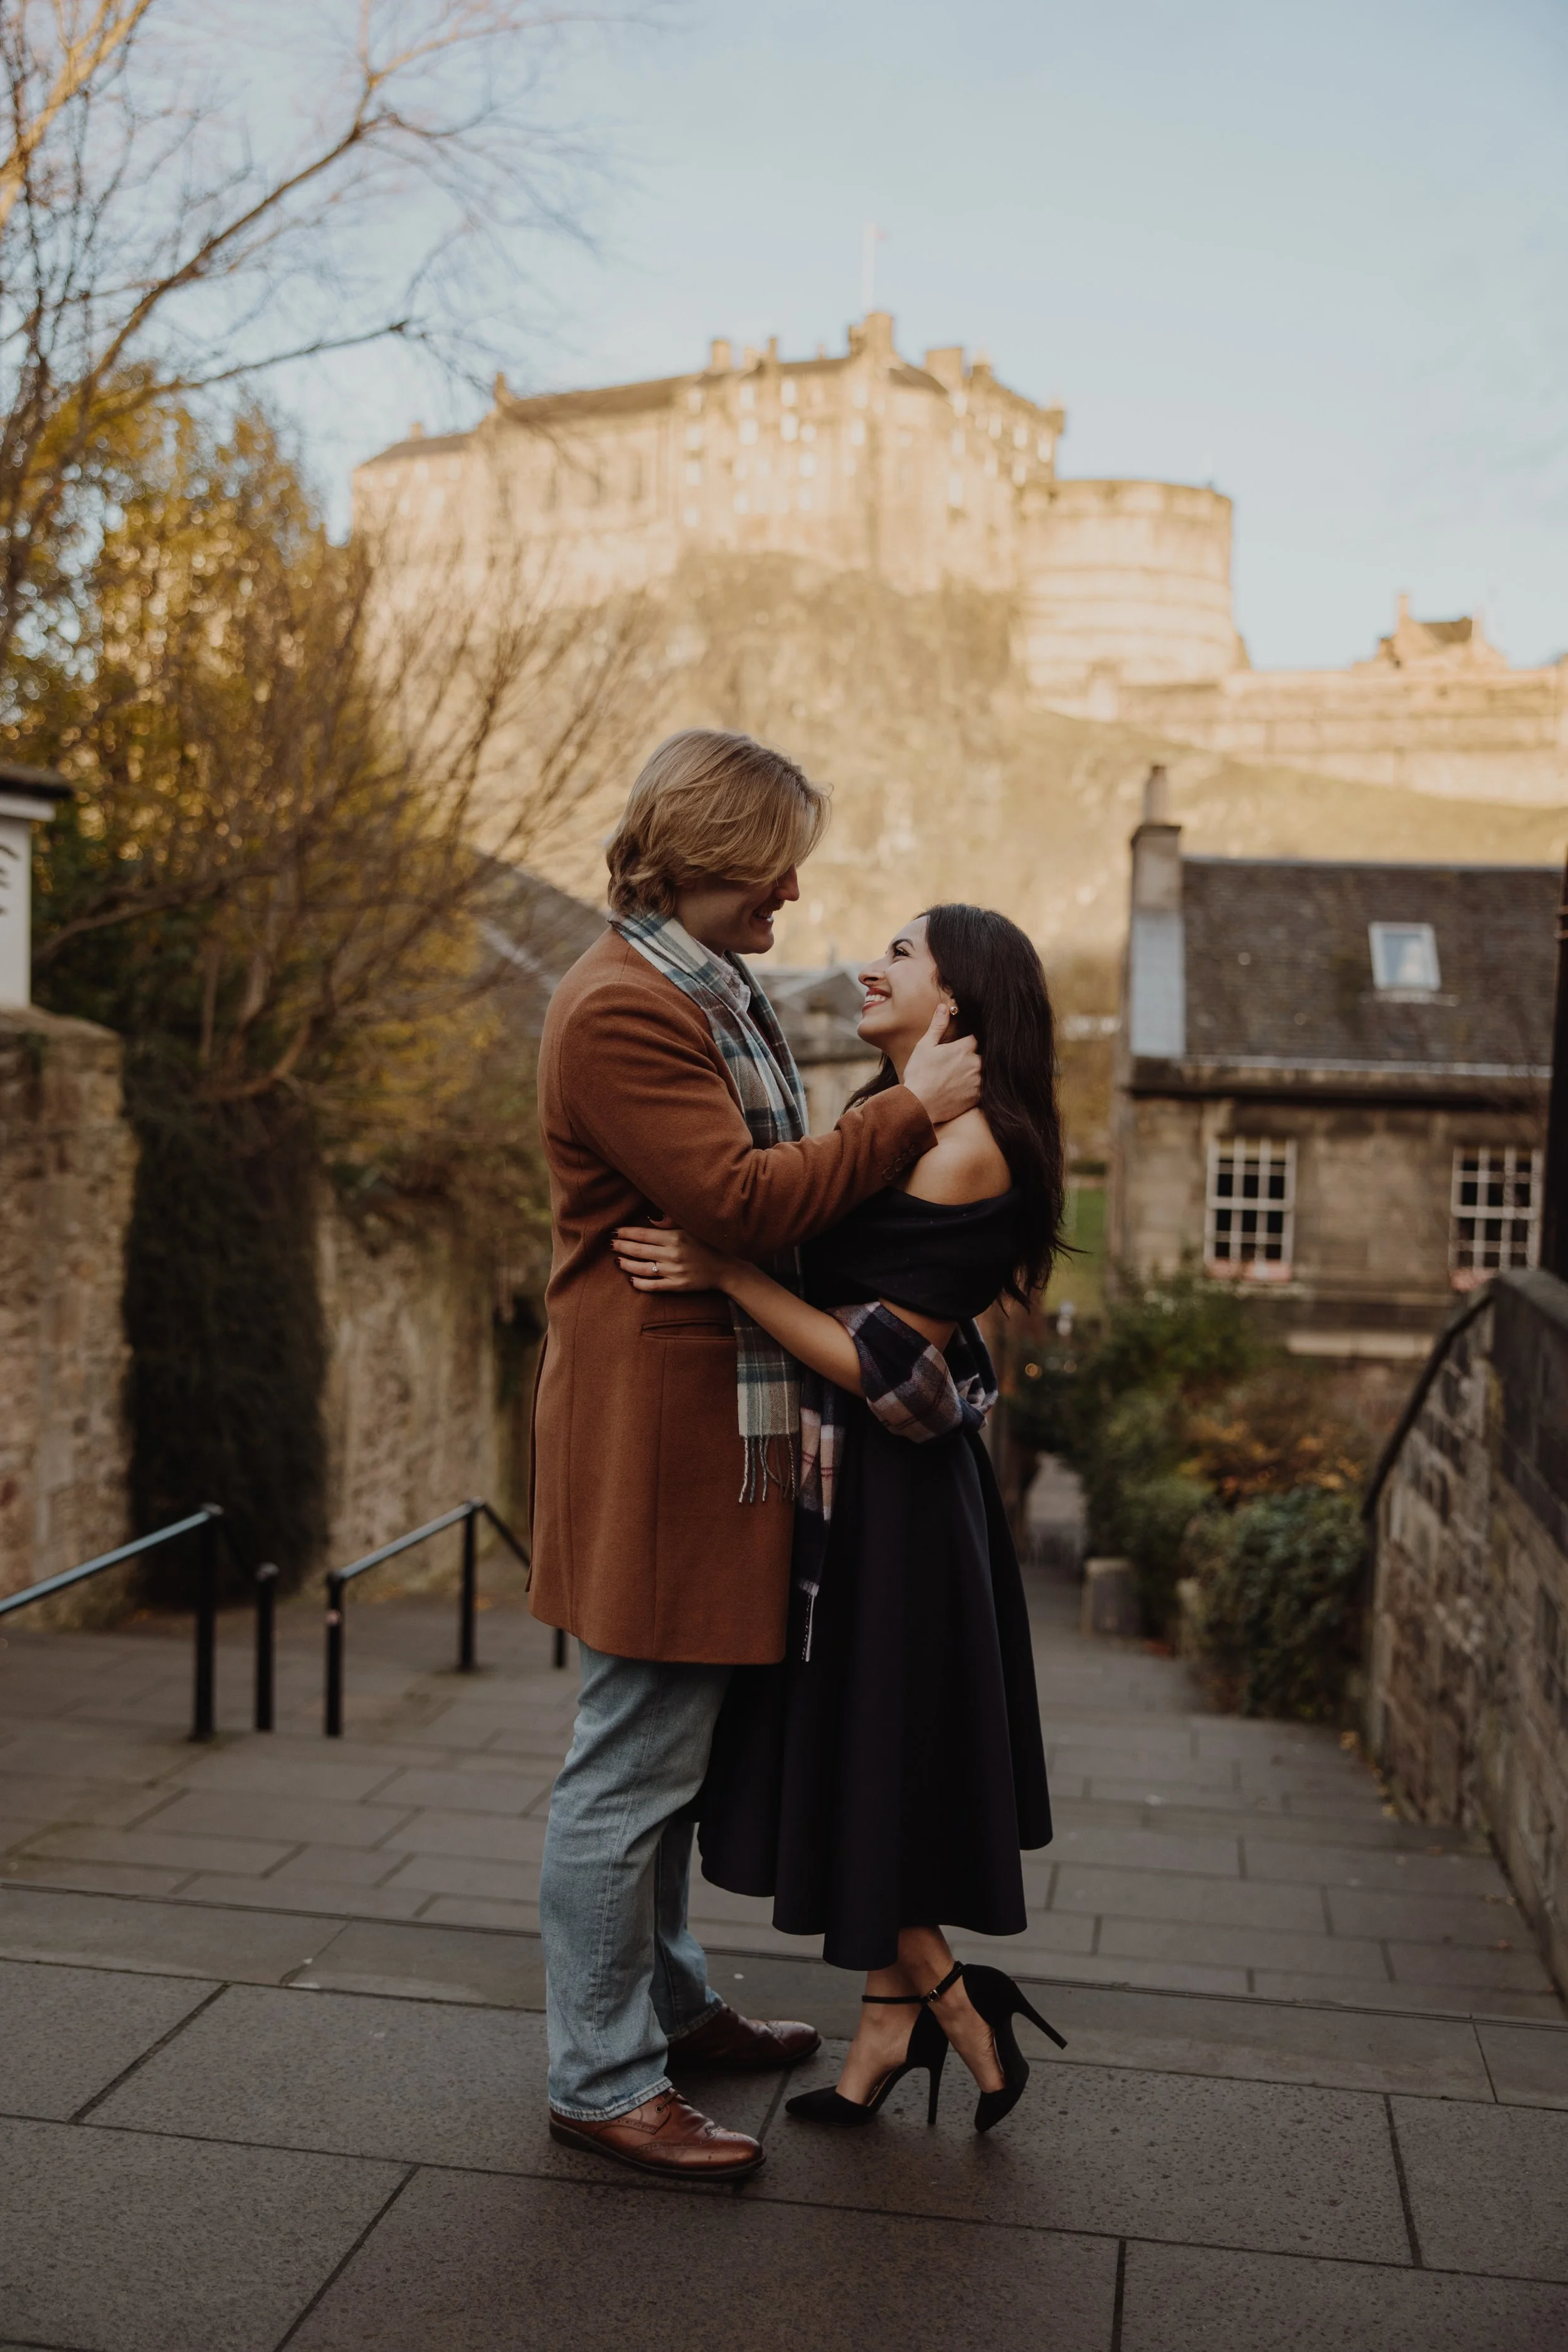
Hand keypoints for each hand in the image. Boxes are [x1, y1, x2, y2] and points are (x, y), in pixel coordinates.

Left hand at [613, 1224, 738, 1294]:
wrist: (726, 1268)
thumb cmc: (707, 1244)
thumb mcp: (691, 1228)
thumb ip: (671, 1222)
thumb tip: (650, 1219)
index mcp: (675, 1237)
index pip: (643, 1234)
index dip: (626, 1233)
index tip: (614, 1231)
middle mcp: (672, 1254)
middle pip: (639, 1250)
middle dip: (622, 1247)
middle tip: (610, 1244)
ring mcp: (674, 1271)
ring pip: (642, 1268)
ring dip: (627, 1264)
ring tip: (617, 1261)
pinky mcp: (677, 1285)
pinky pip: (653, 1286)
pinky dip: (640, 1283)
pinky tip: (631, 1280)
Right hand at [903, 1005, 981, 1125]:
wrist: (919, 1105)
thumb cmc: (919, 1074)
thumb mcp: (925, 1046)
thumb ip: (937, 1026)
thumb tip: (944, 1007)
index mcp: (964, 1048)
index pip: (974, 1039)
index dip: (966, 1043)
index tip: (958, 1048)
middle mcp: (976, 1063)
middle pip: (979, 1056)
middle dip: (970, 1058)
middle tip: (955, 1065)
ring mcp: (978, 1081)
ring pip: (982, 1072)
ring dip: (973, 1073)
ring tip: (957, 1078)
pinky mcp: (978, 1097)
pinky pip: (982, 1088)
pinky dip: (974, 1088)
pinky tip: (961, 1090)